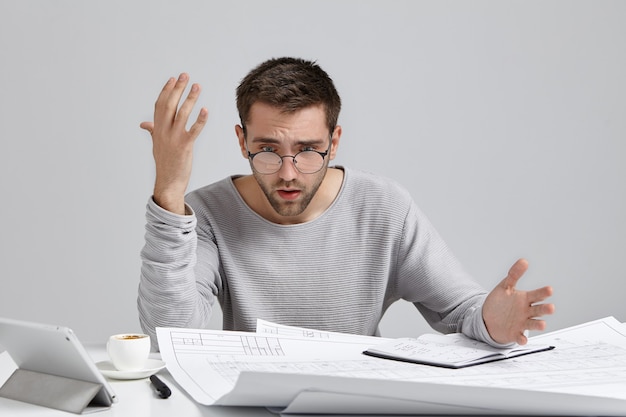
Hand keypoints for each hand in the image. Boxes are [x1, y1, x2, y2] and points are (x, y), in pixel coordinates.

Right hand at [140, 73, 207, 213]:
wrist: (168, 183)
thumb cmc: (165, 164)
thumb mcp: (156, 145)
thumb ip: (152, 131)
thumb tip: (144, 124)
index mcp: (157, 130)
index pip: (160, 105)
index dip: (166, 91)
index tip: (173, 79)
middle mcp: (163, 132)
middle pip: (170, 105)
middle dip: (178, 89)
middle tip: (186, 76)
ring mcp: (173, 139)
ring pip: (182, 114)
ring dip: (190, 98)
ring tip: (198, 87)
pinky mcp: (184, 147)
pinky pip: (194, 130)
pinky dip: (200, 120)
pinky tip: (205, 110)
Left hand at [482, 258, 554, 344]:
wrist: (488, 319)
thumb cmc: (500, 302)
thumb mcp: (505, 286)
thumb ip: (514, 274)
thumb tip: (524, 261)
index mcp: (525, 299)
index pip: (537, 295)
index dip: (543, 293)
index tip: (549, 290)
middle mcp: (527, 312)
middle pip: (539, 310)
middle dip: (545, 309)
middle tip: (550, 307)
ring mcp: (522, 323)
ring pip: (534, 324)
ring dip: (538, 325)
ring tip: (542, 324)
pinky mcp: (515, 334)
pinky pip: (520, 337)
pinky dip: (522, 339)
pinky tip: (522, 339)